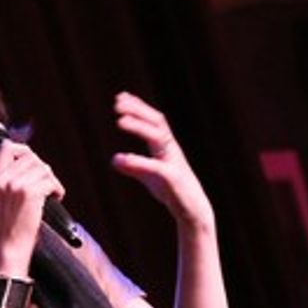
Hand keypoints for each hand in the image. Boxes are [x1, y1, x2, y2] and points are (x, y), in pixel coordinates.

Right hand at [0, 137, 65, 274]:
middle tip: (46, 183)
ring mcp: (14, 184)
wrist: (8, 248)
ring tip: (51, 192)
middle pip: (30, 157)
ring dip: (51, 179)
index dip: (24, 151)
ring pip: (43, 168)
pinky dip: (58, 189)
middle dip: (42, 169)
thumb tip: (31, 161)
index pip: (7, 147)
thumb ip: (8, 178)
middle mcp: (1, 178)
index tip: (33, 161)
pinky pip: (50, 181)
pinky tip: (56, 197)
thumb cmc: (8, 227)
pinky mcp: (29, 193)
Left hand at [110, 91, 213, 231]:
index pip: (153, 121)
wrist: (193, 210)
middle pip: (157, 123)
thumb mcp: (150, 177)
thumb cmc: (173, 191)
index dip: (138, 108)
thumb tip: (114, 159)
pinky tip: (122, 159)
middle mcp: (171, 150)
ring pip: (158, 138)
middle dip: (138, 110)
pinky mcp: (173, 178)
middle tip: (118, 103)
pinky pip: (155, 166)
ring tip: (120, 121)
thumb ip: (134, 166)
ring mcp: (173, 162)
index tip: (121, 97)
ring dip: (139, 127)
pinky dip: (138, 161)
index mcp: (166, 147)